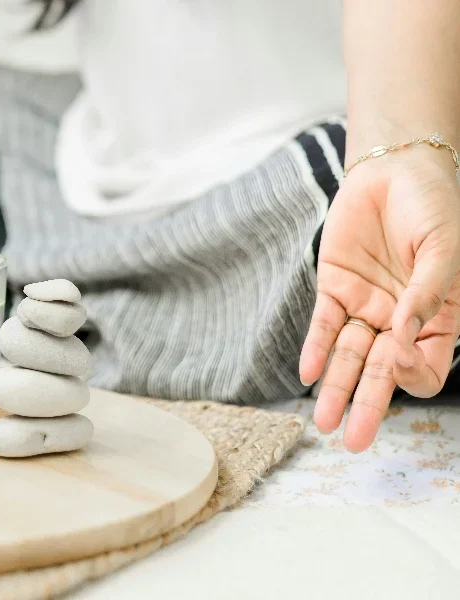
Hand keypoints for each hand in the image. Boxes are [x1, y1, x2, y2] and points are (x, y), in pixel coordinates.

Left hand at [300, 149, 459, 451]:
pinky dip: (315, 348)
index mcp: (438, 318)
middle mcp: (400, 320)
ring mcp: (366, 306)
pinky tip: (307, 374)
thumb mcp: (444, 250)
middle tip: (352, 442)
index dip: (413, 373)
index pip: (425, 367)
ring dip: (335, 388)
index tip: (401, 358)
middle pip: (381, 374)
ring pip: (348, 357)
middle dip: (367, 406)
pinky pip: (324, 325)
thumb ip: (426, 295)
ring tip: (322, 422)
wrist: (396, 170)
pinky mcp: (336, 288)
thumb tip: (405, 339)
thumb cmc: (434, 207)